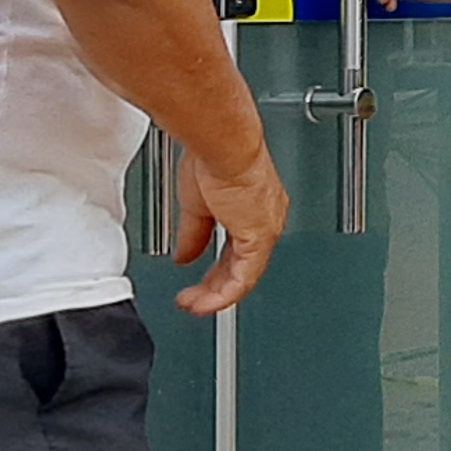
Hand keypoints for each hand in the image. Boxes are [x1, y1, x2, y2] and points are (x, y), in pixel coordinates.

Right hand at [171, 148, 287, 315]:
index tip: (200, 280)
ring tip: (195, 305)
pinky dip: (224, 295)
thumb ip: (193, 235)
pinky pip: (244, 278)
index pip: (237, 248)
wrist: (223, 145)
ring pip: (244, 276)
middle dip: (214, 286)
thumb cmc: (215, 156)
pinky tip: (207, 303)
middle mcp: (265, 219)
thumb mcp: (198, 204)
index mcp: (252, 207)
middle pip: (241, 266)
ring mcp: (266, 230)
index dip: (217, 268)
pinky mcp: (260, 238)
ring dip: (216, 295)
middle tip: (194, 299)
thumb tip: (185, 256)